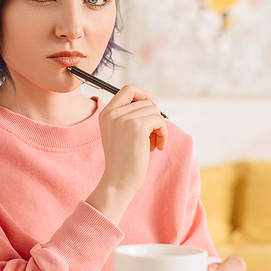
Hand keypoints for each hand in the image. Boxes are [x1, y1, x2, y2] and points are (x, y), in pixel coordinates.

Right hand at [86, 85, 167, 223]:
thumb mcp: (119, 134)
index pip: (128, 89)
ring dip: (159, 128)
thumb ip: (128, 117)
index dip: (143, 96)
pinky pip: (160, 121)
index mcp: (106, 113)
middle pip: (145, 101)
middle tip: (152, 136)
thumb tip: (151, 103)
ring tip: (153, 145)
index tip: (151, 110)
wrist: (118, 181)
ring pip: (154, 110)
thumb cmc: (123, 161)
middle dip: (153, 118)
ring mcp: (124, 119)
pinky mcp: (138, 127)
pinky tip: (158, 148)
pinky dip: (163, 134)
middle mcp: (113, 113)